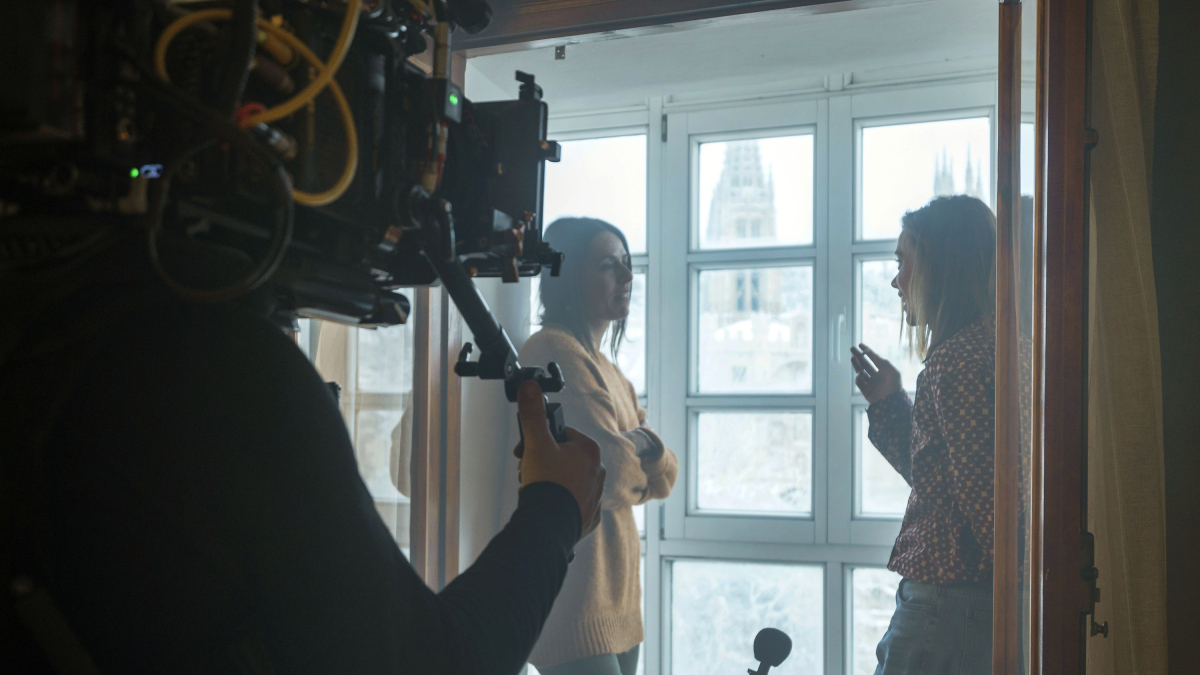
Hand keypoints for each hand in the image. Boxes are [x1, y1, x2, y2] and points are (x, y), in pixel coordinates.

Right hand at [513, 381, 604, 540]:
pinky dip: (558, 503)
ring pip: (566, 481)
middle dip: (542, 463)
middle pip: (562, 459)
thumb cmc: (546, 482)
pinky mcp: (590, 516)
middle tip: (529, 472)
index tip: (525, 451)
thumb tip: (529, 386)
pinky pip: (571, 503)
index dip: (539, 441)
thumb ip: (533, 414)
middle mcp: (599, 471)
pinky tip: (547, 506)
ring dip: (548, 482)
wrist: (549, 525)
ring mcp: (596, 495)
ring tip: (535, 490)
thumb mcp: (536, 443)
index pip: (560, 435)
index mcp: (590, 450)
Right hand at [850, 343, 901, 403]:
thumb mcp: (893, 372)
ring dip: (856, 365)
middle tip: (852, 349)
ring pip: (861, 372)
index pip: (874, 359)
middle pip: (865, 364)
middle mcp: (877, 376)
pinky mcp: (866, 392)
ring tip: (853, 358)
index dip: (867, 351)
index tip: (860, 345)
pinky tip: (860, 375)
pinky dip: (858, 378)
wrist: (893, 404)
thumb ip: (883, 362)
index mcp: (884, 371)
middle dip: (858, 356)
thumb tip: (873, 354)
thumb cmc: (895, 387)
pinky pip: (859, 383)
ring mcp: (871, 384)